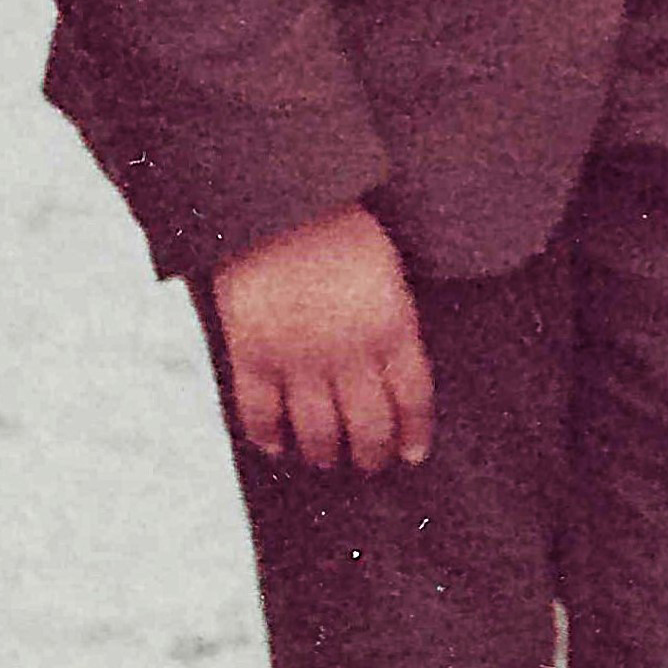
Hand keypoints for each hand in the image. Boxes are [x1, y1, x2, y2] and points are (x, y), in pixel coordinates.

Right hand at [211, 203, 432, 473]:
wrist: (279, 204)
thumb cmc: (340, 228)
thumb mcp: (389, 273)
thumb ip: (393, 324)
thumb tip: (395, 370)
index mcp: (392, 327)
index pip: (413, 399)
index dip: (414, 433)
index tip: (412, 455)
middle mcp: (350, 352)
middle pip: (368, 426)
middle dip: (371, 454)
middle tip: (369, 464)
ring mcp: (299, 357)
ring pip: (317, 432)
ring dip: (324, 453)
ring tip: (326, 460)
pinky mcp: (253, 354)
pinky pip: (260, 413)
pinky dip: (268, 436)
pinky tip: (276, 446)